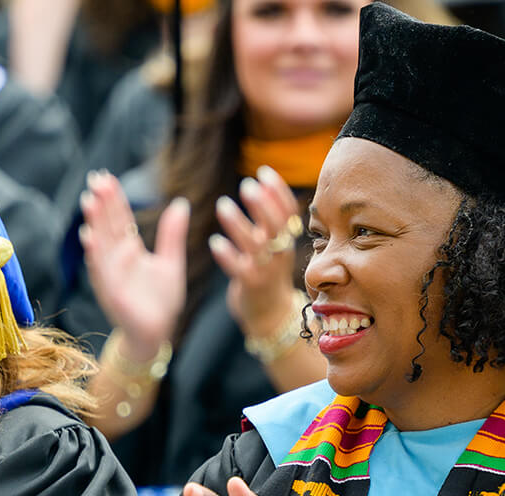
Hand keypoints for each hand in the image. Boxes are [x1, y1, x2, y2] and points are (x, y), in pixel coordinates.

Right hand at [79, 171, 186, 358]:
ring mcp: (111, 274)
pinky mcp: (111, 291)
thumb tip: (181, 203)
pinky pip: (101, 270)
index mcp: (130, 250)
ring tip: (89, 200)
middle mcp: (116, 259)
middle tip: (96, 178)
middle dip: (101, 203)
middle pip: (108, 226)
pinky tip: (89, 237)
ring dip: (94, 222)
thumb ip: (172, 234)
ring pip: (100, 243)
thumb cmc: (162, 300)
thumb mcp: (171, 262)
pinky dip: (95, 254)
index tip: (107, 177)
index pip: (120, 219)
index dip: (114, 199)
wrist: (158, 333)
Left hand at [210, 166, 303, 338]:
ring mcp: (267, 271)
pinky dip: (228, 256)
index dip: (279, 191)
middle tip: (247, 185)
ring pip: (256, 245)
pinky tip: (214, 242)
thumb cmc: (267, 273)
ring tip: (222, 205)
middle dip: (263, 204)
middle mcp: (280, 254)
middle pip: (276, 226)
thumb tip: (262, 184)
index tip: (264, 171)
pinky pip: (241, 270)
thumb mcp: (274, 244)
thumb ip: (268, 218)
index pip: (289, 212)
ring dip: (240, 224)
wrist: (270, 315)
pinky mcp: (252, 286)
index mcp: (286, 241)